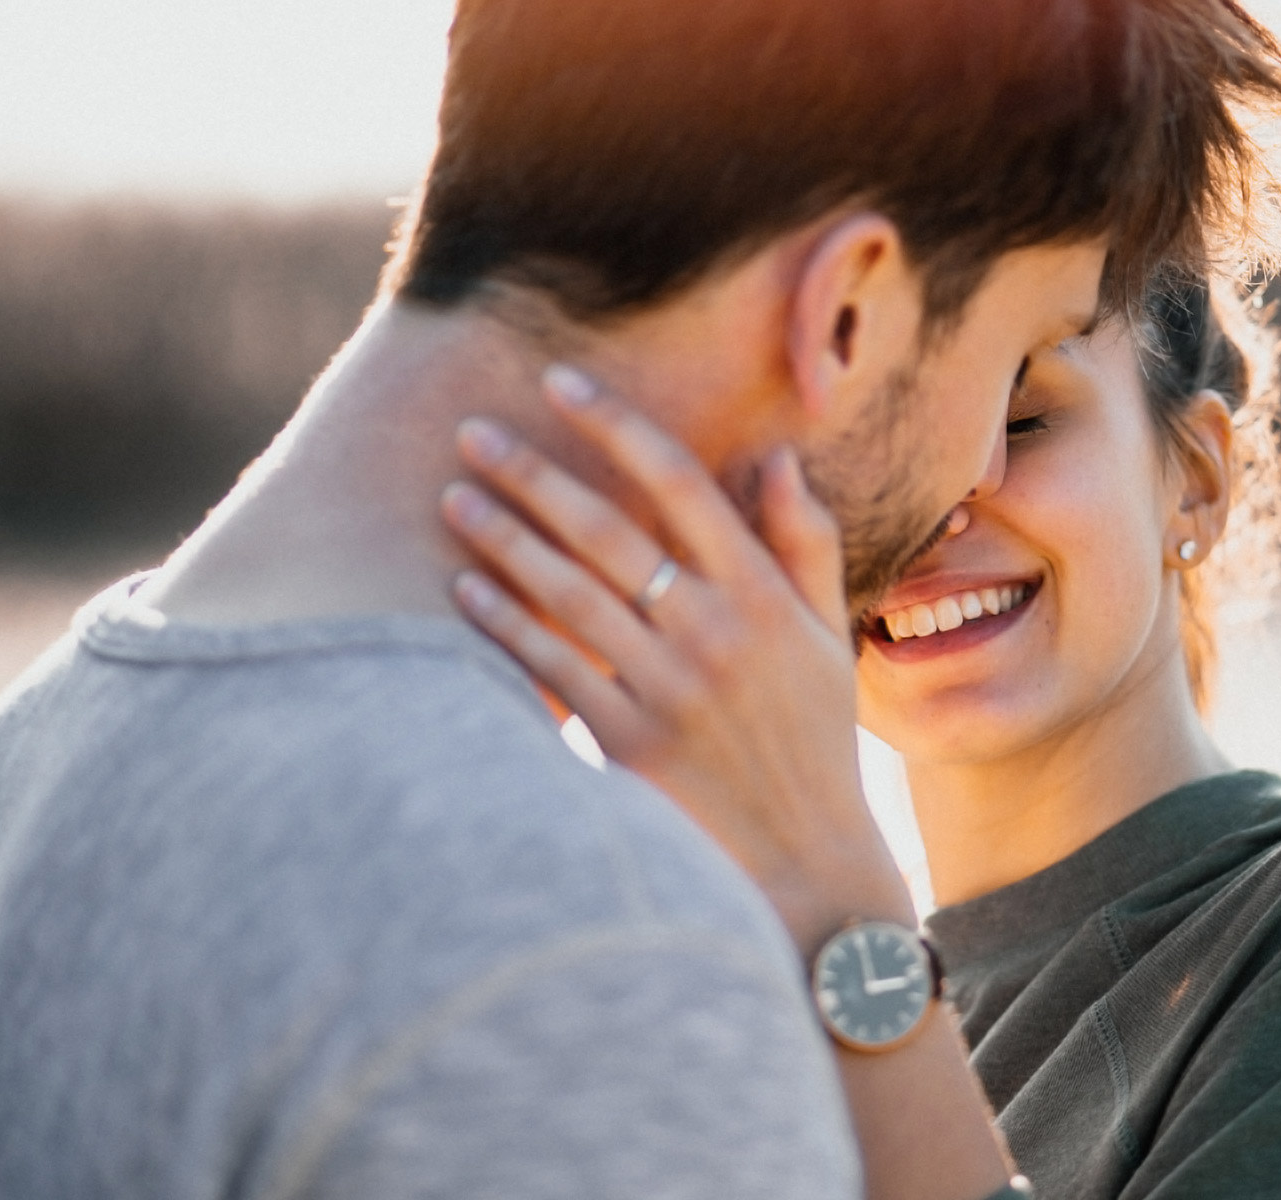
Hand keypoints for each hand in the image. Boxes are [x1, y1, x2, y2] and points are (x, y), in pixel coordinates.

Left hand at [441, 364, 913, 955]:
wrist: (807, 860)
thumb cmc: (814, 739)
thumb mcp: (826, 636)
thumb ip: (806, 542)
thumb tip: (777, 455)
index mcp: (764, 596)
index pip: (682, 485)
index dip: (617, 426)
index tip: (561, 381)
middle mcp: (714, 634)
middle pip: (608, 532)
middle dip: (535, 473)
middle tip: (473, 429)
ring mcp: (669, 690)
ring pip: (570, 595)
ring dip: (506, 540)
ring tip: (453, 497)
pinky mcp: (628, 745)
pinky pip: (554, 671)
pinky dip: (507, 626)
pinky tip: (465, 589)